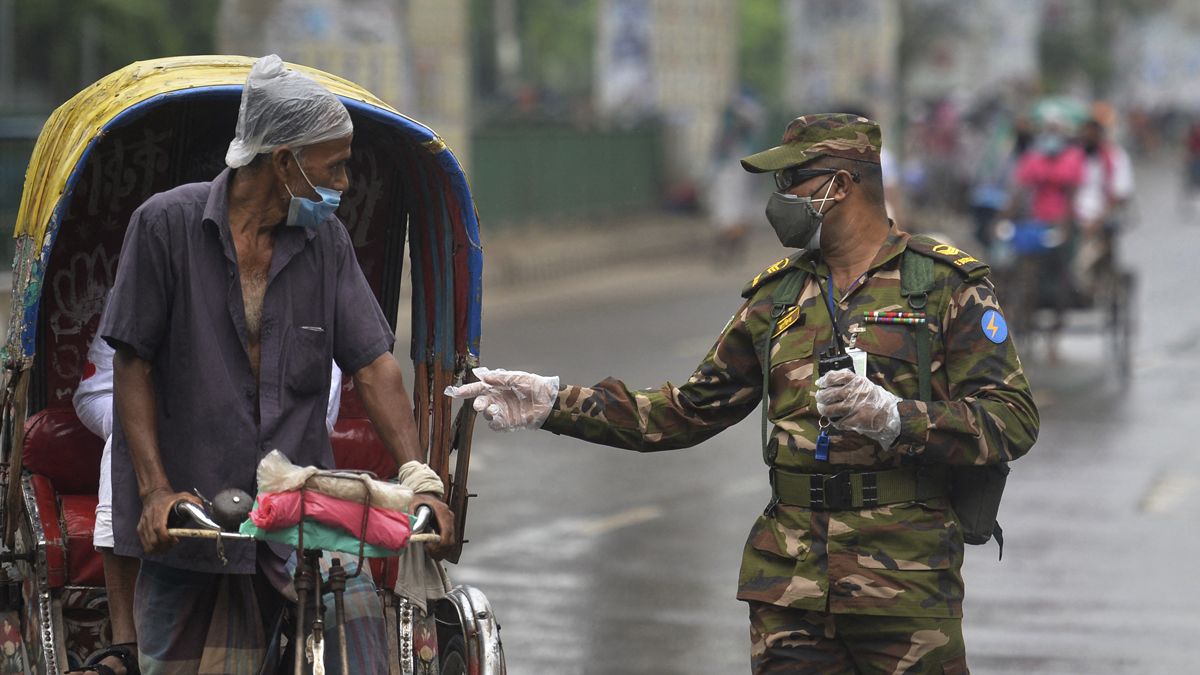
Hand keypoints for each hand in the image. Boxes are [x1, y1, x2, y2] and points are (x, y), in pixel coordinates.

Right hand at [138, 488, 202, 554]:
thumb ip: (193, 501)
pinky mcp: (140, 529)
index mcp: (159, 511)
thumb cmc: (169, 498)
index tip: (175, 540)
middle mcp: (149, 518)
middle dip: (164, 546)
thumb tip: (202, 509)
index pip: (159, 528)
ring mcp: (143, 524)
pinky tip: (161, 545)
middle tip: (173, 544)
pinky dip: (152, 549)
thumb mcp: (183, 496)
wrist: (153, 495)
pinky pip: (144, 544)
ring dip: (159, 549)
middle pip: (153, 539)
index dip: (166, 538)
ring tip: (168, 546)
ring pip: (148, 544)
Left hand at [410, 493, 455, 559]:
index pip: (447, 532)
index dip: (439, 544)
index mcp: (442, 511)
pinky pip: (448, 542)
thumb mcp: (414, 504)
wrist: (425, 496)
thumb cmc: (419, 500)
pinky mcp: (448, 527)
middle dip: (439, 550)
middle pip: (450, 540)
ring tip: (429, 551)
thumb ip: (413, 516)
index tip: (428, 547)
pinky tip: (432, 548)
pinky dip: (441, 549)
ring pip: (451, 543)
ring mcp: (450, 523)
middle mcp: (449, 517)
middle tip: (427, 551)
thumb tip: (412, 530)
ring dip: (440, 551)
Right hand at [444, 367, 558, 431]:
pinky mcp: (507, 423)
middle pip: (480, 403)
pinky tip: (499, 418)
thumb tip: (484, 377)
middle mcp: (496, 400)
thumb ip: (500, 378)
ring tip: (495, 410)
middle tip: (480, 405)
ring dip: (488, 413)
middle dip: (478, 404)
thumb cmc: (533, 386)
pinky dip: (495, 423)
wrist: (548, 400)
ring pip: (487, 415)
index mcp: (496, 387)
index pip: (478, 388)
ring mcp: (501, 412)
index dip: (466, 390)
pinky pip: (496, 425)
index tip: (456, 392)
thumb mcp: (517, 378)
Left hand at [815, 370, 901, 447]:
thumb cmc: (879, 401)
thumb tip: (831, 385)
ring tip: (823, 410)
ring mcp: (855, 407)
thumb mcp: (867, 386)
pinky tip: (837, 421)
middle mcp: (855, 392)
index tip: (819, 383)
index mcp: (858, 382)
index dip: (825, 380)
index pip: (836, 376)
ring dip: (823, 410)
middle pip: (829, 394)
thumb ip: (852, 384)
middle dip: (820, 397)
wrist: (894, 415)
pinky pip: (839, 422)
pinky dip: (836, 422)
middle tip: (819, 399)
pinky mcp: (856, 420)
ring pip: (830, 409)